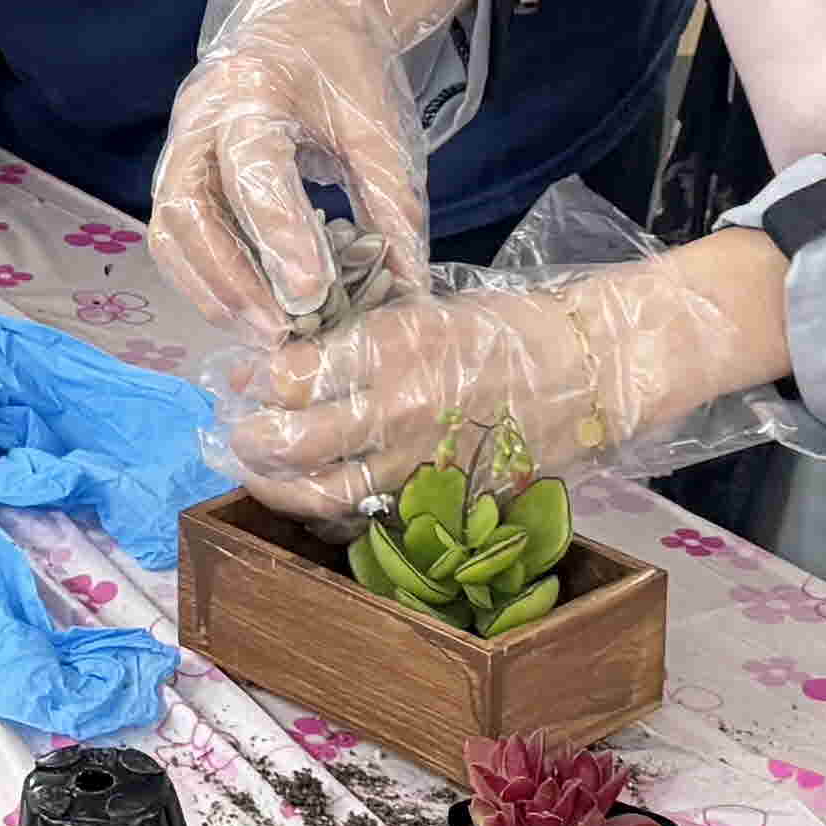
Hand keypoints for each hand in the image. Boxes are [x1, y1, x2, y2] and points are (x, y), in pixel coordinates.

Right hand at [151, 0, 446, 336]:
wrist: (307, 12)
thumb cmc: (346, 66)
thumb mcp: (380, 127)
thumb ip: (393, 205)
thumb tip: (411, 288)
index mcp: (252, 89)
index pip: (254, 171)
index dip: (279, 237)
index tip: (312, 297)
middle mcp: (199, 114)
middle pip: (188, 210)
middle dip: (231, 280)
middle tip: (282, 333)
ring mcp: (178, 140)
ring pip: (169, 230)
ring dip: (212, 291)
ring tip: (265, 334)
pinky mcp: (176, 166)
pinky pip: (173, 234)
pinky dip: (204, 278)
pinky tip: (246, 310)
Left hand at [211, 235, 794, 520]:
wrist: (595, 367)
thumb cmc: (508, 329)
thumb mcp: (425, 312)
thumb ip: (359, 342)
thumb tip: (286, 364)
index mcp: (395, 343)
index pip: (293, 375)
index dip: (252, 383)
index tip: (237, 379)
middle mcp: (403, 405)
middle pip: (296, 443)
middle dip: (248, 442)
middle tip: (230, 435)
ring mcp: (426, 459)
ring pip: (327, 493)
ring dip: (277, 487)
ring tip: (258, 472)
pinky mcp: (450, 497)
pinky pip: (375, 514)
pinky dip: (336, 511)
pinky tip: (316, 497)